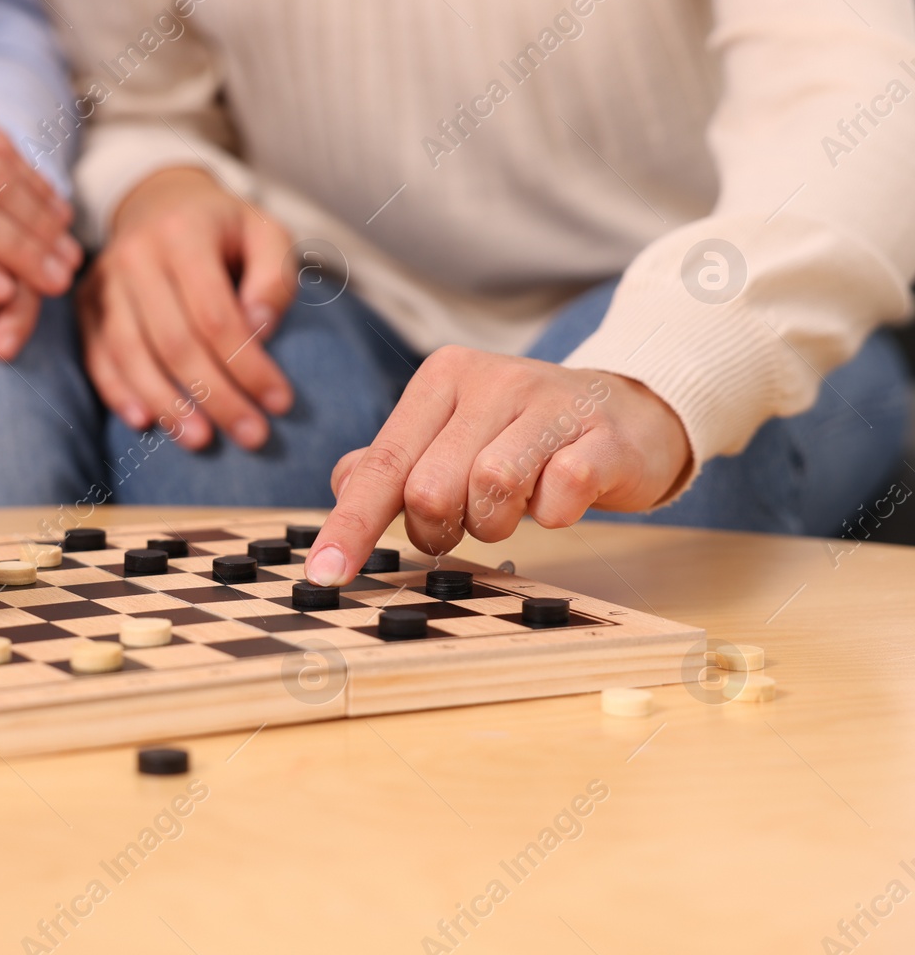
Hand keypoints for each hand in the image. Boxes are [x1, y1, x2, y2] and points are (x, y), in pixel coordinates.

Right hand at [81, 167, 294, 449]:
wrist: (159, 203)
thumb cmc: (224, 230)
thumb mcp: (267, 234)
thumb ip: (274, 278)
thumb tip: (258, 331)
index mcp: (183, 233)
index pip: (216, 315)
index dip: (248, 365)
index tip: (280, 402)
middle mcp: (135, 256)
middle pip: (175, 342)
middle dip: (216, 396)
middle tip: (253, 436)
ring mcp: (104, 282)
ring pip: (131, 354)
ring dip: (167, 404)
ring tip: (200, 441)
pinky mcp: (85, 305)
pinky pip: (96, 356)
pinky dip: (117, 392)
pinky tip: (144, 422)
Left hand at [304, 348, 692, 584]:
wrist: (630, 415)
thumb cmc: (524, 438)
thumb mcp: (451, 437)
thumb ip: (394, 462)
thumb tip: (343, 486)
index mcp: (442, 380)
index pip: (382, 463)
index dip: (351, 525)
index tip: (324, 575)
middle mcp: (492, 381)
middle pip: (431, 487)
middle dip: (440, 528)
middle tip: (466, 522)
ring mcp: (551, 404)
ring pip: (491, 490)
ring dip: (497, 523)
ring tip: (515, 506)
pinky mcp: (603, 436)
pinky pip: (560, 496)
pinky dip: (554, 514)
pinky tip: (561, 495)